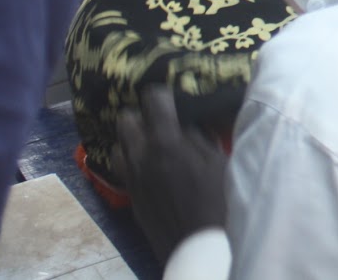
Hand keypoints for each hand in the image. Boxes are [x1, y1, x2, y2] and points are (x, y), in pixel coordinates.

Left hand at [117, 85, 229, 262]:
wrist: (197, 244)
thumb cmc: (217, 199)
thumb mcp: (218, 161)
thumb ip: (199, 137)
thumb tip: (187, 123)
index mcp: (167, 142)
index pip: (153, 100)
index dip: (162, 93)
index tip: (171, 95)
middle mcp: (141, 155)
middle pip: (125, 119)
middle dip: (140, 114)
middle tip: (158, 118)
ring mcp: (132, 176)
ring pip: (119, 145)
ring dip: (132, 140)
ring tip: (151, 142)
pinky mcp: (130, 195)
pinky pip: (123, 168)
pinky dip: (133, 161)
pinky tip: (151, 166)